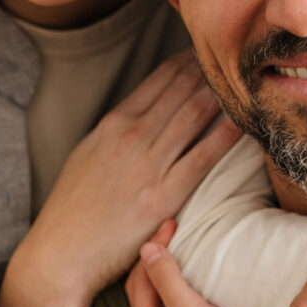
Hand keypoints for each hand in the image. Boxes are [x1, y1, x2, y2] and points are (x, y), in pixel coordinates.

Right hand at [0, 51, 239, 306]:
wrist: (60, 253)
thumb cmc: (73, 208)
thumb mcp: (88, 154)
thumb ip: (117, 131)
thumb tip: (144, 112)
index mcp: (112, 124)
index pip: (160, 78)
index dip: (189, 61)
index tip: (210, 53)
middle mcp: (131, 136)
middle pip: (182, 89)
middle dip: (211, 69)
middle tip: (236, 58)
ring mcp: (148, 165)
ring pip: (194, 114)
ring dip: (222, 93)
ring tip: (246, 80)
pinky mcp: (162, 196)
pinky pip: (203, 157)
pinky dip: (225, 134)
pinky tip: (244, 121)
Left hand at [125, 221, 289, 306]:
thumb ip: (167, 282)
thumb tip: (146, 249)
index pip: (139, 281)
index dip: (151, 250)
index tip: (172, 223)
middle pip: (145, 282)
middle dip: (155, 252)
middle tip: (174, 225)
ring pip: (161, 286)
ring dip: (167, 260)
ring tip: (181, 236)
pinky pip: (177, 292)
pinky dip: (180, 271)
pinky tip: (194, 258)